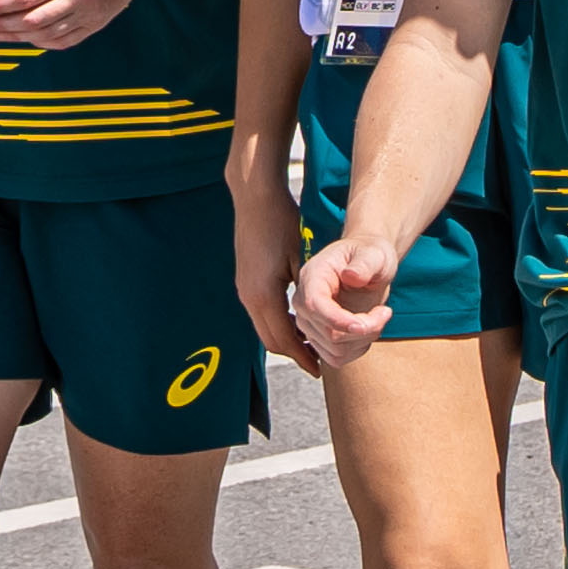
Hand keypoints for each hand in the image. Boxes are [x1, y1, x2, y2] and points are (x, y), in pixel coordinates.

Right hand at [227, 176, 306, 365]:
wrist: (254, 198)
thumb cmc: (282, 222)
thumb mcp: (303, 257)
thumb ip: (310, 289)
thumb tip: (323, 317)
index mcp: (264, 295)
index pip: (284, 339)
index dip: (303, 357)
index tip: (320, 370)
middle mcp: (249, 297)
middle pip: (271, 341)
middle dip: (295, 355)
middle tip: (318, 364)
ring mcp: (244, 290)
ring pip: (264, 329)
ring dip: (286, 340)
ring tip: (311, 346)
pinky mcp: (245, 282)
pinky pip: (261, 315)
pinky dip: (279, 324)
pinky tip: (298, 321)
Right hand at [291, 227, 402, 368]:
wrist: (366, 264)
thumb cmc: (369, 255)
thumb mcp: (373, 253)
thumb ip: (364, 264)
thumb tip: (352, 276)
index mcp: (313, 276)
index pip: (314, 306)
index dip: (338, 321)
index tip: (365, 324)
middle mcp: (304, 302)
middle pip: (329, 333)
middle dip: (365, 330)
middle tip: (385, 312)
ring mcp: (309, 322)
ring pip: (335, 350)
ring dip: (365, 340)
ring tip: (378, 317)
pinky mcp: (318, 338)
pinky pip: (336, 358)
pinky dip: (358, 349)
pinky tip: (367, 330)